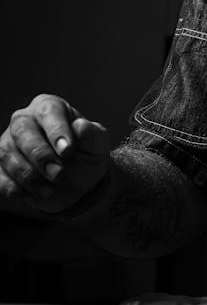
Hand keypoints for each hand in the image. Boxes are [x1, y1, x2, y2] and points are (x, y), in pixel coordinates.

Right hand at [0, 94, 109, 215]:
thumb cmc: (87, 155)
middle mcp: (24, 120)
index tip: (68, 151)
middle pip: (22, 131)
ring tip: (50, 191)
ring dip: (28, 175)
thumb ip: (92, 135)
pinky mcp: (0, 166)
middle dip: (40, 155)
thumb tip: (80, 126)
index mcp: (50, 108)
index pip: (49, 112)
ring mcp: (8, 143)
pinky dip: (15, 189)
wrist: (78, 182)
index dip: (57, 131)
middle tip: (59, 174)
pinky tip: (34, 196)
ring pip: (7, 153)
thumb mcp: (98, 145)